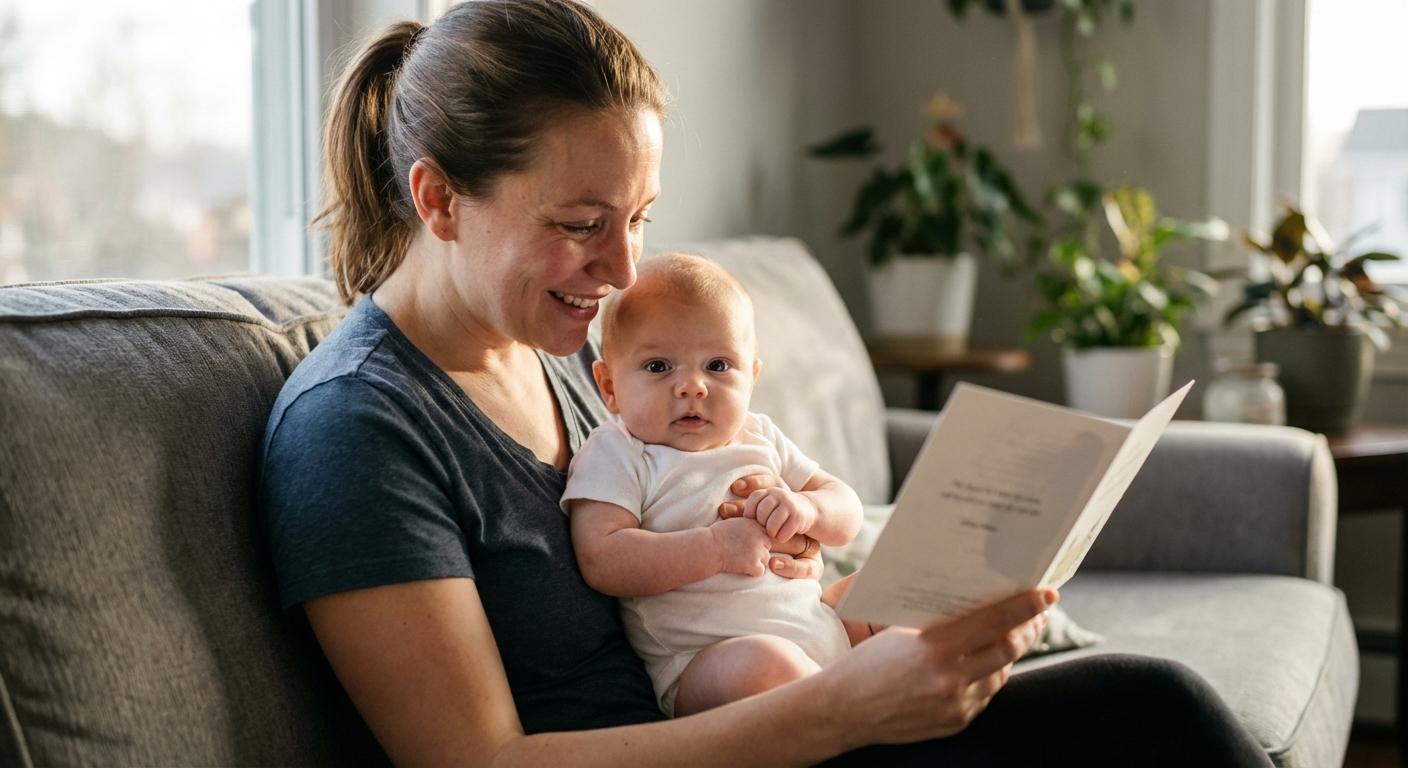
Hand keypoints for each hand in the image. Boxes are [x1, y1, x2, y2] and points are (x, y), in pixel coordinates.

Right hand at [707, 517, 772, 576]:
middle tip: (744, 554)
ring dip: (756, 561)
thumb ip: (748, 525)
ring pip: (766, 559)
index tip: (745, 543)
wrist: (708, 548)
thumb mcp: (734, 522)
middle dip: (759, 550)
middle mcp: (759, 536)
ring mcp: (757, 550)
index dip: (757, 539)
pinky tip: (742, 568)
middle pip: (767, 545)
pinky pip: (760, 571)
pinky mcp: (753, 564)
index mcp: (754, 524)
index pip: (765, 533)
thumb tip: (757, 530)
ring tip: (742, 561)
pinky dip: (752, 572)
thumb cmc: (716, 536)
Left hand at [719, 474, 821, 579]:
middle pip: (760, 514)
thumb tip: (721, 509)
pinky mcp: (798, 516)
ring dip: (771, 532)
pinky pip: (783, 531)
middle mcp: (777, 494)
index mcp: (767, 491)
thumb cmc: (781, 512)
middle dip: (761, 525)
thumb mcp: (766, 505)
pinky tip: (783, 535)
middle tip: (764, 530)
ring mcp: (789, 503)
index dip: (747, 512)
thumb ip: (749, 508)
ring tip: (773, 534)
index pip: (752, 500)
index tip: (748, 521)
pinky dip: (782, 536)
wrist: (809, 510)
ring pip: (771, 524)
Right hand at [819, 589, 1055, 748]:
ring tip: (1017, 632)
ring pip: (1001, 673)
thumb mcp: (899, 632)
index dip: (1026, 606)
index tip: (1048, 593)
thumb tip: (980, 603)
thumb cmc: (866, 664)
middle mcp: (950, 680)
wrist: (842, 712)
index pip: (995, 622)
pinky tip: (988, 661)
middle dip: (1029, 627)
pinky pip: (985, 695)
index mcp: (934, 649)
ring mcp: (955, 706)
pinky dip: (991, 675)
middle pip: (1008, 649)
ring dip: (1011, 651)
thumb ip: (940, 623)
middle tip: (1039, 610)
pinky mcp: (955, 724)